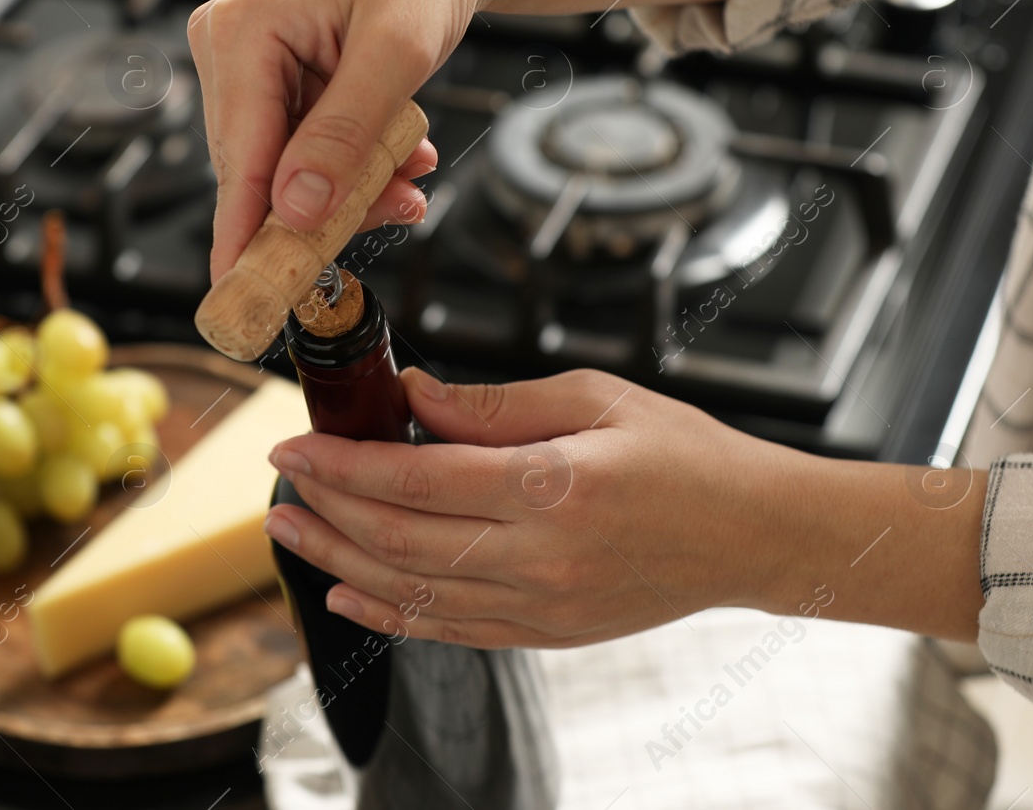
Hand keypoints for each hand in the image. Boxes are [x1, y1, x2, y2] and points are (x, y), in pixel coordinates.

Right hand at [188, 0, 741, 279]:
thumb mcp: (397, 52)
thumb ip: (344, 135)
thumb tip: (294, 214)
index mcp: (240, 30)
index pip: (240, 158)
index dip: (249, 236)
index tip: (247, 304)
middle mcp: (230, 47)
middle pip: (263, 171)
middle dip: (330, 205)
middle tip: (401, 211)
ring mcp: (252, 66)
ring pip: (291, 170)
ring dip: (355, 186)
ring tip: (416, 175)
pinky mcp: (279, 80)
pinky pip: (309, 151)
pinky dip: (359, 164)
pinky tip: (405, 159)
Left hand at [262, 368, 786, 648]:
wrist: (751, 534)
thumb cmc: (683, 453)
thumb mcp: (594, 398)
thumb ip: (495, 405)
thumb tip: (412, 397)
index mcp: (554, 486)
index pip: (415, 479)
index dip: (341, 464)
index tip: (294, 444)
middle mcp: (542, 558)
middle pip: (400, 540)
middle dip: (325, 509)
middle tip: (281, 483)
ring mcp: (543, 607)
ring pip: (413, 593)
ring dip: (339, 563)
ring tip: (291, 532)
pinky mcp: (548, 635)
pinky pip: (450, 631)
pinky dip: (389, 616)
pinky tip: (347, 594)